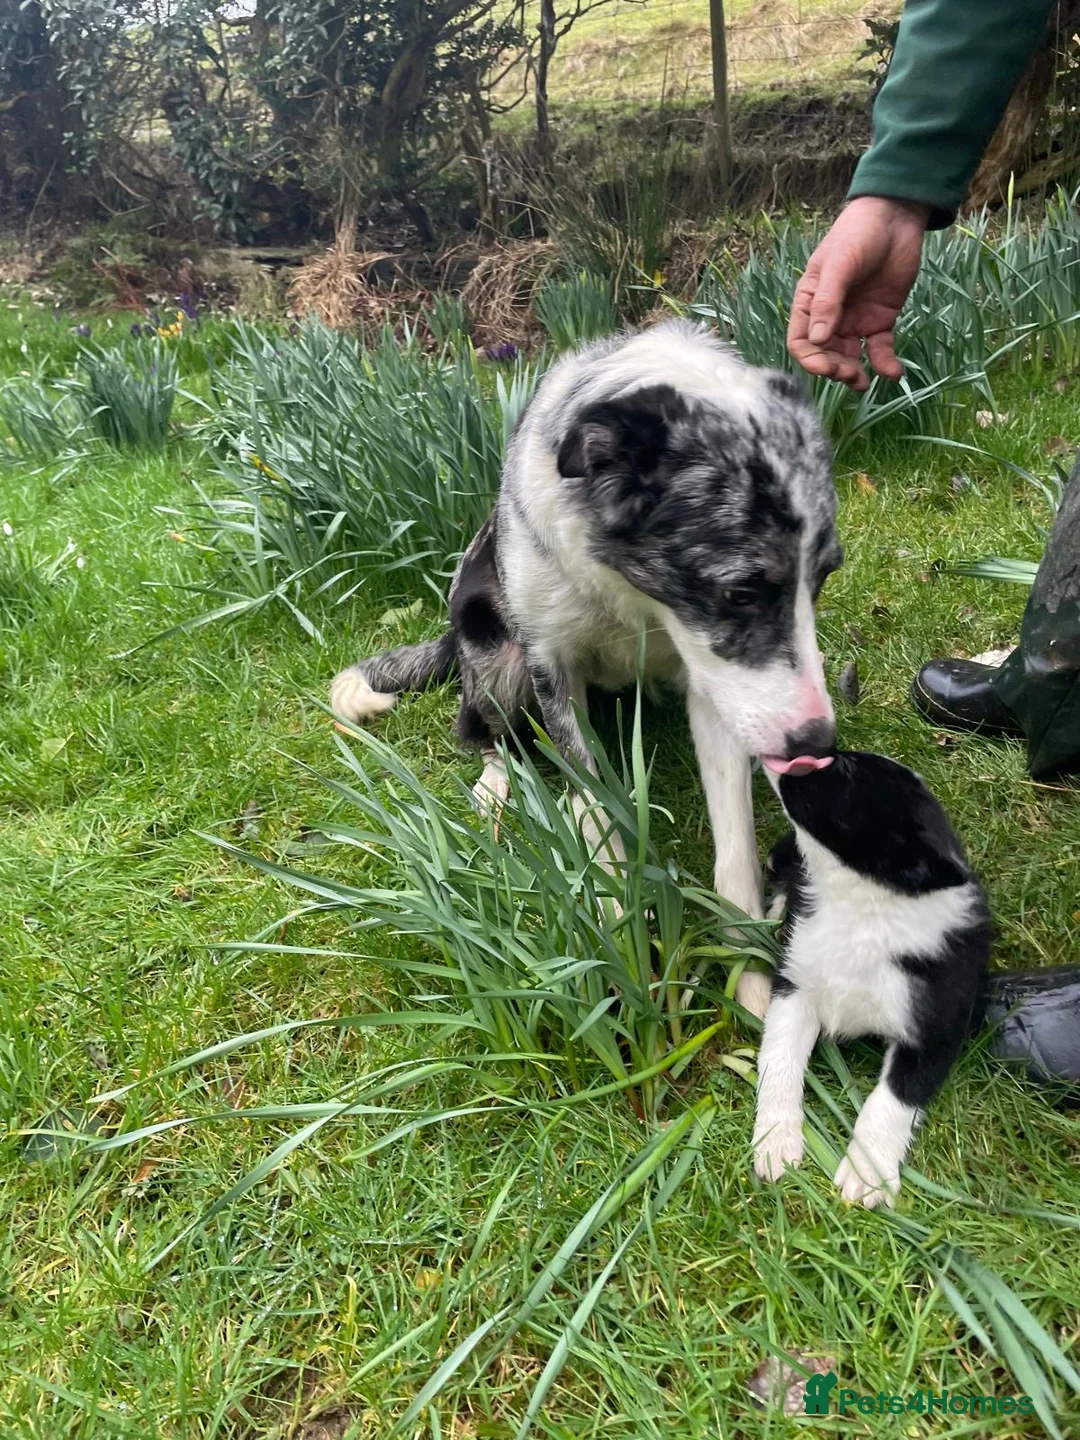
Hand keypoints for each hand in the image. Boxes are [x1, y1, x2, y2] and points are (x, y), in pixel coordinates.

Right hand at [787, 196, 929, 391]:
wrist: (895, 217)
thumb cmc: (858, 234)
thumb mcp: (839, 264)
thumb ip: (828, 302)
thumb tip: (818, 340)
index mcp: (810, 303)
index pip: (801, 341)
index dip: (811, 359)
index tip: (828, 368)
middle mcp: (830, 316)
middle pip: (825, 354)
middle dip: (834, 369)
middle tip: (851, 375)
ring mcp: (855, 320)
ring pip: (849, 357)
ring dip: (854, 374)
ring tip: (865, 383)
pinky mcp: (880, 320)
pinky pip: (879, 349)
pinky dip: (885, 364)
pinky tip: (893, 373)